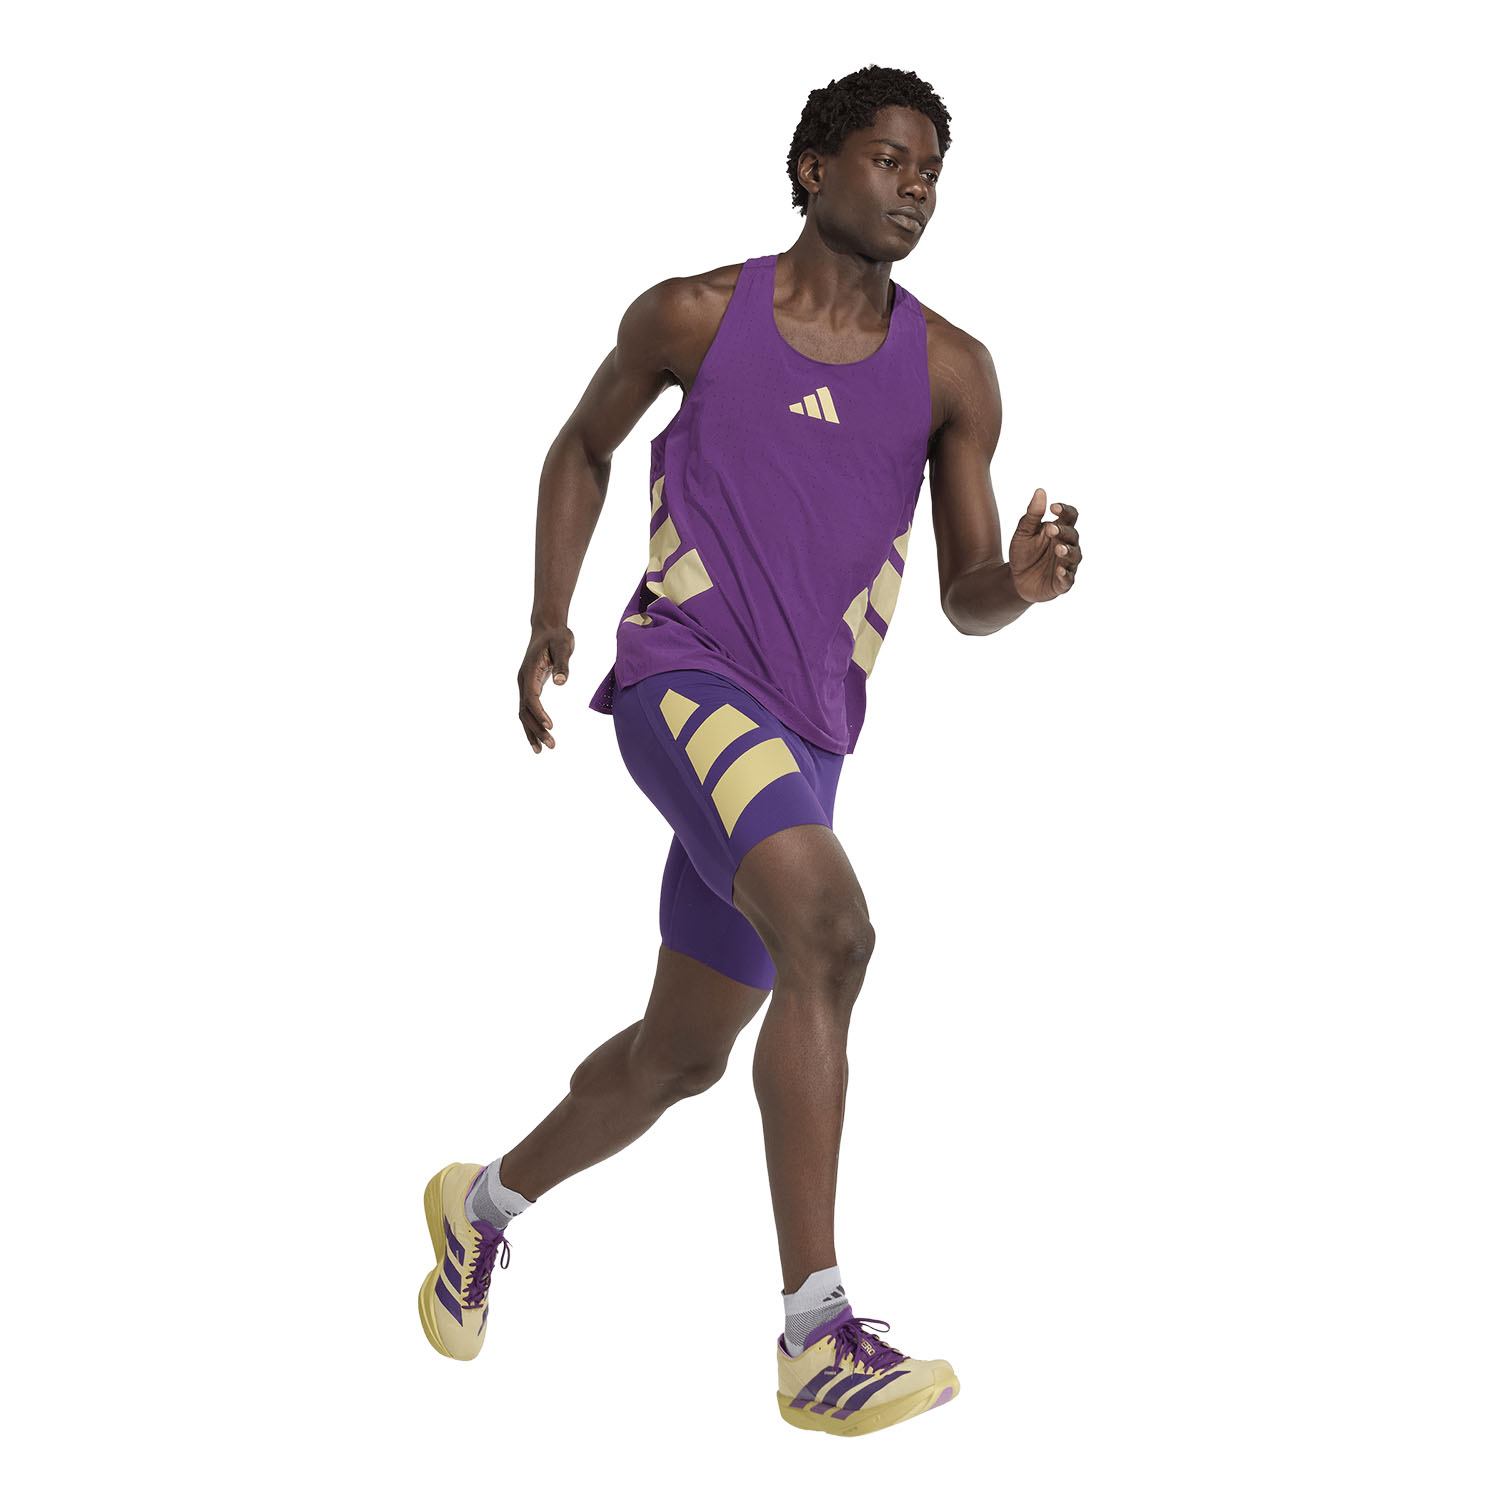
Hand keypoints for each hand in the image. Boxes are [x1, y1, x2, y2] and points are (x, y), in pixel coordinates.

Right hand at [518, 625, 573, 752]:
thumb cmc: (557, 636)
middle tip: (551, 745)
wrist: (547, 628)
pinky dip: (531, 725)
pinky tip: (539, 739)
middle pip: (525, 710)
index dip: (539, 713)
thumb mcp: (563, 645)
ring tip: (542, 750)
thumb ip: (562, 663)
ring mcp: (525, 685)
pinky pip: (527, 710)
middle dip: (536, 729)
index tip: (550, 726)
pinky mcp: (530, 688)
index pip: (531, 697)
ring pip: (523, 714)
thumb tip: (561, 682)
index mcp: (529, 671)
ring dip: (532, 732)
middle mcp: (523, 680)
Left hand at [1008, 488, 1080, 601]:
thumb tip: (1040, 491)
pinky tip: (1060, 570)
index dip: (1065, 510)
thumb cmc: (1023, 553)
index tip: (1053, 507)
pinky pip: (1068, 579)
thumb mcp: (1023, 533)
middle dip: (1063, 532)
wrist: (1015, 579)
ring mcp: (1067, 564)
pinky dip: (1066, 575)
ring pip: (1075, 556)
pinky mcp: (1062, 582)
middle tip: (1050, 529)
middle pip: (1073, 535)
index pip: (1070, 516)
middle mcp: (1067, 545)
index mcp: (1059, 530)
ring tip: (1058, 549)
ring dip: (1067, 552)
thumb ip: (1032, 514)